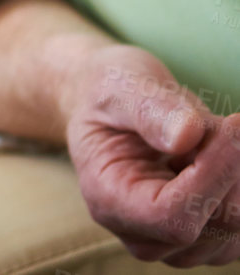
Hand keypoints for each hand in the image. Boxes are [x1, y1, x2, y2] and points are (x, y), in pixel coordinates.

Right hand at [62, 44, 239, 266]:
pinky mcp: (214, 242)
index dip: (214, 174)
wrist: (116, 114)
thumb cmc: (112, 99)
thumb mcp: (119, 90)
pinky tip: (217, 157)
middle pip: (221, 220)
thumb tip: (186, 136)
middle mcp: (143, 237)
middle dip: (232, 162)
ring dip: (237, 168)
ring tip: (206, 136)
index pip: (174, 215)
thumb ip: (149, 111)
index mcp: (109, 202)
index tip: (235, 123)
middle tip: (219, 119)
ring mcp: (182, 247)